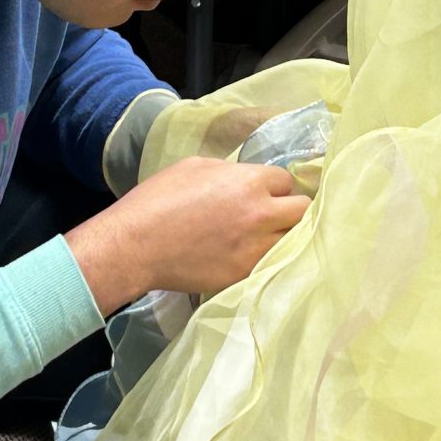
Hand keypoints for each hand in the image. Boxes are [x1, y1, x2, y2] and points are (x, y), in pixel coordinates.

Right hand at [68, 154, 309, 313]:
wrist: (137, 245)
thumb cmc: (159, 198)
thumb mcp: (196, 166)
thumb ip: (231, 171)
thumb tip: (246, 178)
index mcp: (250, 182)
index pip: (287, 180)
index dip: (276, 186)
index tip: (268, 192)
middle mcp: (261, 214)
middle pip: (303, 210)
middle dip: (292, 209)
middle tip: (277, 214)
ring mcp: (255, 248)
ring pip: (294, 241)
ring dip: (284, 236)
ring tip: (267, 236)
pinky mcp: (244, 274)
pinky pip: (272, 264)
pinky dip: (267, 258)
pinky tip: (252, 255)